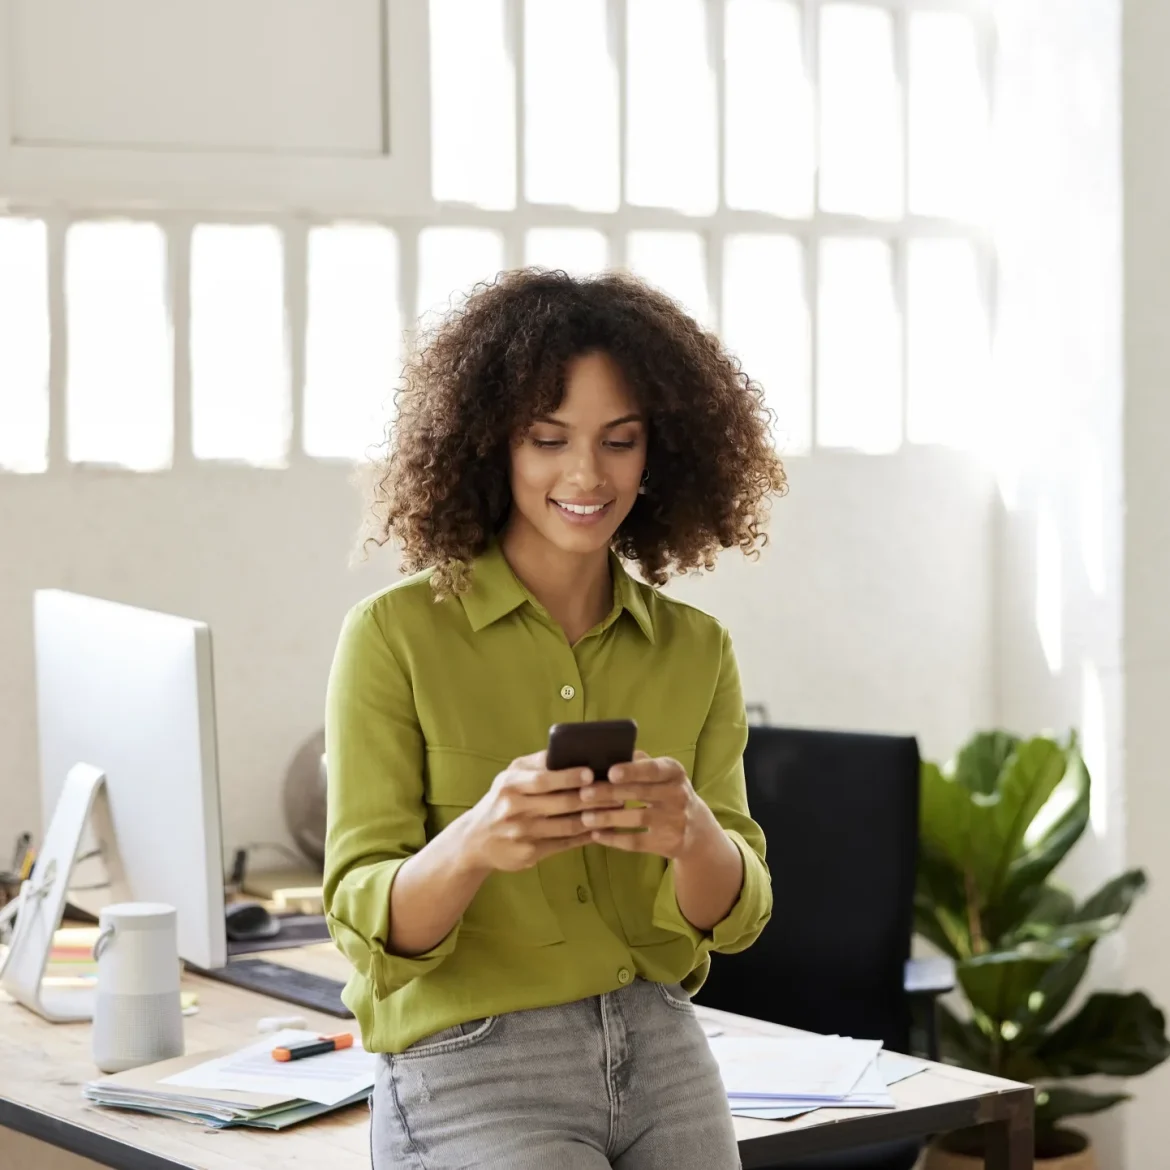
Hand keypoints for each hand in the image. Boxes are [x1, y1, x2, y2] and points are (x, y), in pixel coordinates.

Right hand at [463, 752, 625, 873]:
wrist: (475, 839)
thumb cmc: (502, 800)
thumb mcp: (510, 777)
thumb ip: (537, 764)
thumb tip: (570, 748)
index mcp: (510, 785)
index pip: (542, 780)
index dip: (568, 777)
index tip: (591, 773)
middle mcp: (514, 810)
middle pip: (560, 804)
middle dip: (592, 798)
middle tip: (618, 791)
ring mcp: (522, 834)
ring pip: (567, 826)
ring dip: (595, 818)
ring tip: (617, 809)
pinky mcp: (529, 854)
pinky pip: (564, 844)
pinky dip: (585, 837)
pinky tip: (602, 829)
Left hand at [578, 751, 718, 858]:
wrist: (697, 830)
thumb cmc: (668, 793)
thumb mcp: (664, 774)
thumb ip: (641, 763)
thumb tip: (613, 749)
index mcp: (675, 772)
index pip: (653, 769)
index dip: (632, 771)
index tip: (610, 772)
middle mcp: (678, 795)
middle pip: (640, 793)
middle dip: (610, 793)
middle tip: (584, 794)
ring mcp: (674, 821)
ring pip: (637, 818)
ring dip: (608, 818)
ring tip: (585, 817)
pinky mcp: (668, 843)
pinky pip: (637, 841)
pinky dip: (615, 839)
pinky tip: (596, 835)